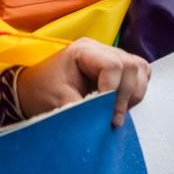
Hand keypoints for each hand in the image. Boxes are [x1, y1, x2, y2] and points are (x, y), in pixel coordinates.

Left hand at [17, 38, 150, 127]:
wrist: (34, 89)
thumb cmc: (42, 92)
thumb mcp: (58, 103)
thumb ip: (83, 112)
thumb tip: (103, 125)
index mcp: (84, 50)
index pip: (112, 65)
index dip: (113, 91)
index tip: (108, 115)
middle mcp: (101, 49)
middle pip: (130, 66)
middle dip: (125, 96)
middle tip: (112, 118)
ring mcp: (111, 55)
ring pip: (139, 69)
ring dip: (133, 94)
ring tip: (115, 111)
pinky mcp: (118, 67)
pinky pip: (140, 73)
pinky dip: (136, 90)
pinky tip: (121, 103)